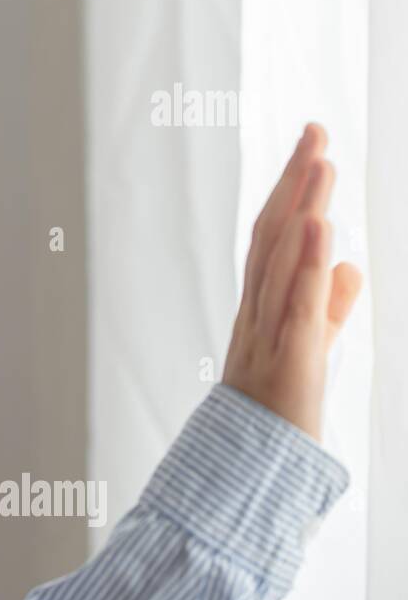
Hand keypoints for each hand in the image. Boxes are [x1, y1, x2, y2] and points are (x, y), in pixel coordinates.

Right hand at [223, 123, 361, 440]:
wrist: (250, 468)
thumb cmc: (276, 411)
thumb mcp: (312, 347)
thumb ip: (329, 305)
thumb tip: (348, 262)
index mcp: (263, 307)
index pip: (275, 238)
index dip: (292, 192)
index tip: (313, 150)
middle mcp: (258, 310)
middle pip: (273, 235)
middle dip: (295, 182)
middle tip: (315, 131)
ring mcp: (270, 331)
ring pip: (283, 258)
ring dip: (302, 207)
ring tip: (322, 162)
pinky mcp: (291, 356)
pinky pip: (297, 304)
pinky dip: (307, 263)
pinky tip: (319, 226)